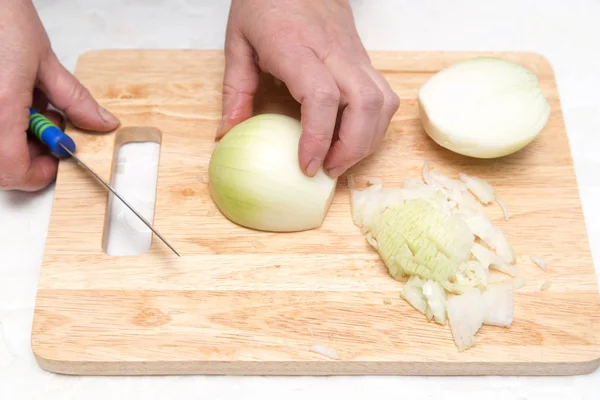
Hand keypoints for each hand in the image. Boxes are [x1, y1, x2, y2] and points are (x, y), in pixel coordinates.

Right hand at [0, 0, 119, 191]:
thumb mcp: (44, 60)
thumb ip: (74, 99)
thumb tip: (100, 123)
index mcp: (0, 107)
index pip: (13, 170)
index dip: (38, 174)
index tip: (57, 162)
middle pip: (0, 165)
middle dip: (29, 154)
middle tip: (47, 128)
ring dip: (15, 138)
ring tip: (30, 104)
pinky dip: (5, 123)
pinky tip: (15, 97)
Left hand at [218, 0, 399, 178]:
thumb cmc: (266, 3)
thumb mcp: (238, 41)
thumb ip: (236, 90)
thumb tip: (228, 134)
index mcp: (297, 48)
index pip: (322, 96)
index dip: (318, 137)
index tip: (307, 165)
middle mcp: (334, 53)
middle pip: (364, 105)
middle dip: (352, 148)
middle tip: (327, 171)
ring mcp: (355, 56)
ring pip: (382, 102)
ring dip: (367, 140)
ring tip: (340, 159)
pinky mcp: (365, 60)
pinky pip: (384, 96)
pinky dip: (375, 124)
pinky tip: (353, 137)